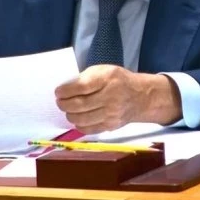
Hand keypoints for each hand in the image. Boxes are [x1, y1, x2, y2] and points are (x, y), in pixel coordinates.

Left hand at [54, 65, 181, 133]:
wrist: (141, 97)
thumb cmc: (118, 80)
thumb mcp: (103, 70)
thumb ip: (85, 78)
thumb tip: (65, 89)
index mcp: (107, 79)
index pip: (81, 87)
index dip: (65, 91)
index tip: (58, 91)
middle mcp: (110, 97)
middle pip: (79, 105)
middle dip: (64, 104)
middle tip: (60, 101)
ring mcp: (111, 114)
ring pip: (81, 119)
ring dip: (70, 115)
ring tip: (68, 109)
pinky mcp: (111, 126)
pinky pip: (88, 129)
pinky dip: (79, 124)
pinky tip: (78, 118)